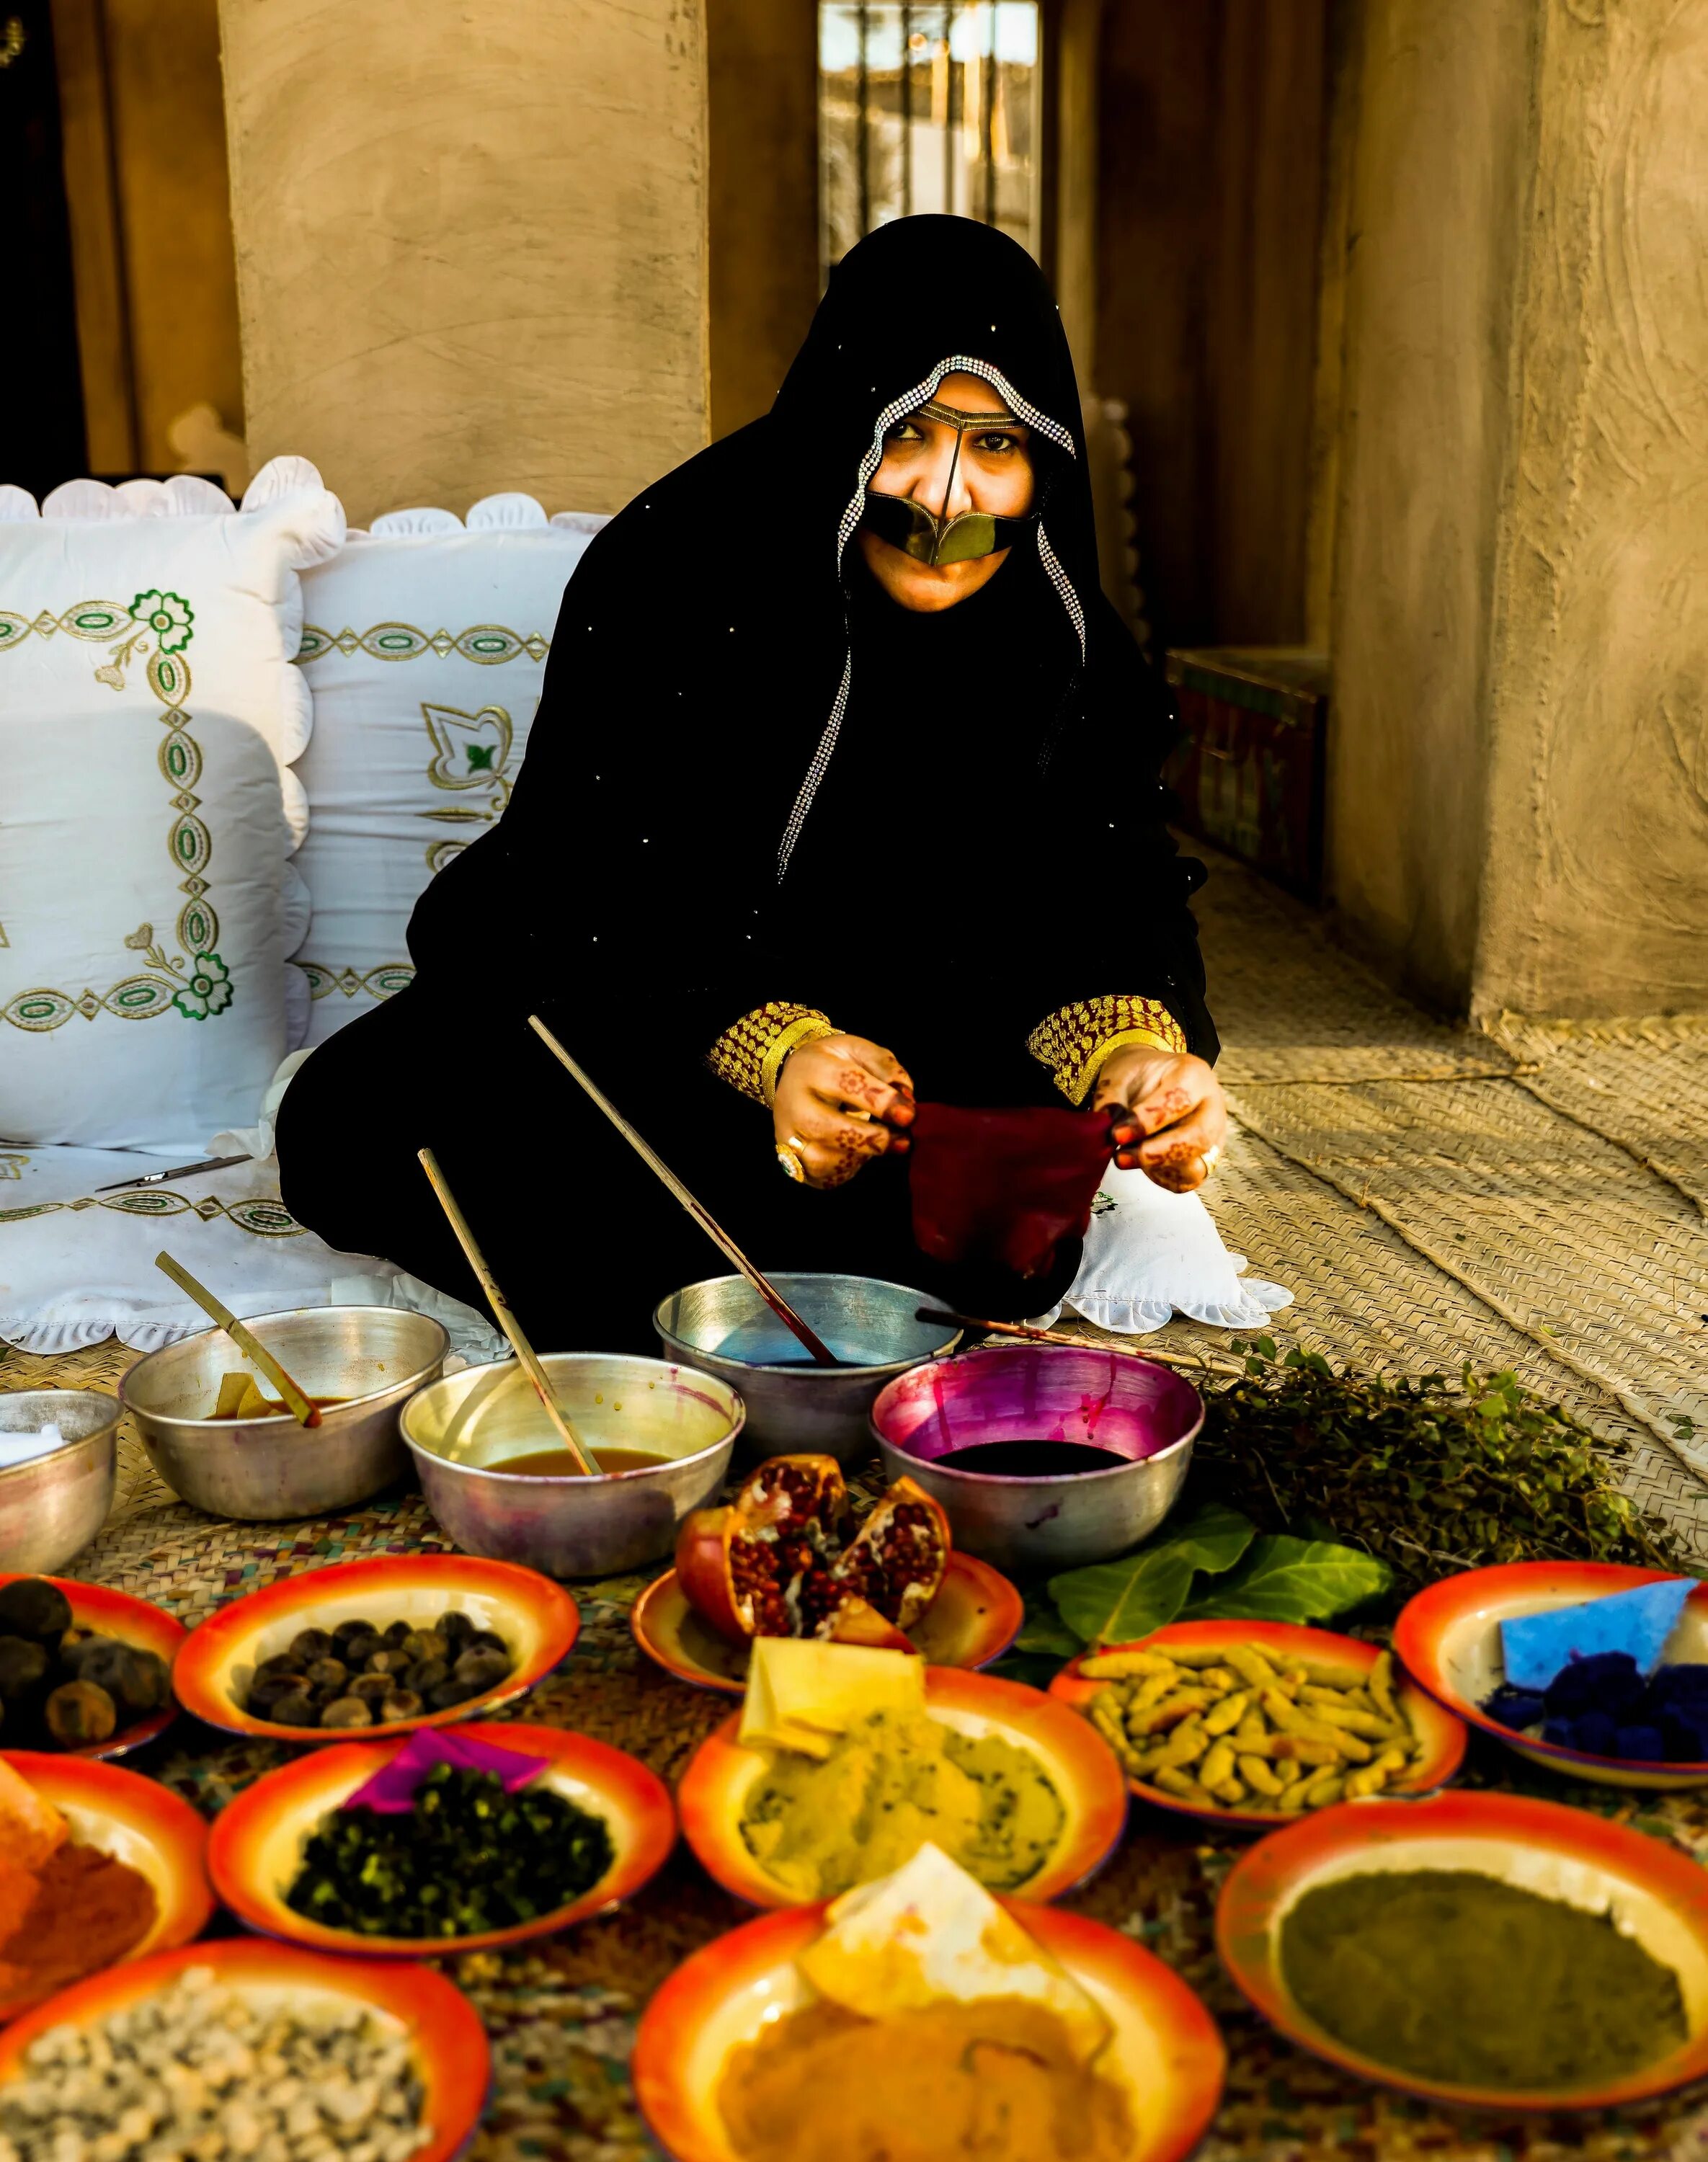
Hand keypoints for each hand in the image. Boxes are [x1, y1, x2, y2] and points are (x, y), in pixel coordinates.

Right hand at [773, 1034, 915, 1188]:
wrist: (794, 1080)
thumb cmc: (834, 1065)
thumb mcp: (860, 1051)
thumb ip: (887, 1069)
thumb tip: (907, 1100)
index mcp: (811, 1068)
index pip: (845, 1084)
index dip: (881, 1101)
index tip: (909, 1115)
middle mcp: (792, 1104)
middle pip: (827, 1128)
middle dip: (871, 1139)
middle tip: (904, 1141)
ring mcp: (787, 1136)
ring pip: (823, 1159)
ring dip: (861, 1157)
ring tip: (881, 1144)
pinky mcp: (791, 1161)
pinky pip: (823, 1176)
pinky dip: (848, 1169)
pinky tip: (859, 1154)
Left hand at [1092, 1047, 1227, 1191]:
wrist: (1151, 1080)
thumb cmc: (1137, 1076)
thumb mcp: (1118, 1076)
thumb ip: (1110, 1101)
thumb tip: (1107, 1131)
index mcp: (1194, 1074)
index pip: (1179, 1100)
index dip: (1147, 1121)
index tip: (1117, 1134)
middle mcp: (1212, 1105)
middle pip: (1198, 1137)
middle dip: (1157, 1153)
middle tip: (1121, 1158)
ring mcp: (1214, 1134)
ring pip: (1197, 1164)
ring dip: (1158, 1168)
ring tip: (1126, 1158)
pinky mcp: (1207, 1157)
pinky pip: (1190, 1179)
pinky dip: (1164, 1177)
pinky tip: (1142, 1165)